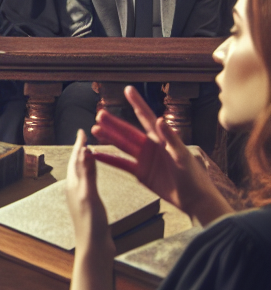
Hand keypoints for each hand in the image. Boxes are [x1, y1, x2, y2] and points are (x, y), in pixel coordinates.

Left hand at [66, 130, 113, 248]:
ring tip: (88, 152)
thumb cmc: (91, 222)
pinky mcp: (88, 205)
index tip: (82, 132)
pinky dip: (90, 174)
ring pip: (81, 173)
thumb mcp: (89, 195)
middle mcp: (74, 189)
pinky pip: (87, 182)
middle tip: (84, 137)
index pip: (75, 159)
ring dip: (84, 161)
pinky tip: (93, 177)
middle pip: (76, 164)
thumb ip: (87, 174)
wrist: (94, 247)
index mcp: (73, 185)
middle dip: (80, 150)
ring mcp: (80, 197)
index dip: (79, 145)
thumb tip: (85, 151)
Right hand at [91, 85, 231, 224]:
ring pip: (122, 145)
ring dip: (109, 137)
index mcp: (161, 138)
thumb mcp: (182, 155)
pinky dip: (109, 159)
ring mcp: (144, 159)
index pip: (146, 117)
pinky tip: (96, 154)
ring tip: (94, 129)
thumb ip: (171, 138)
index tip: (128, 89)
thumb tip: (160, 119)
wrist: (194, 200)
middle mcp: (150, 146)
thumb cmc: (193, 175)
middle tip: (100, 114)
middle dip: (114, 123)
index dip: (137, 103)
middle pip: (128, 131)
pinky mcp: (140, 173)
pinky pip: (121, 164)